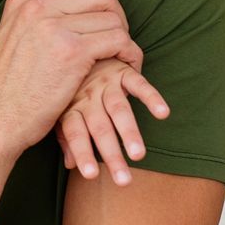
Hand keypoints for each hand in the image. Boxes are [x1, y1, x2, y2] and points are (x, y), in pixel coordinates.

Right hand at [0, 0, 142, 152]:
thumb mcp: (12, 34)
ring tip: (119, 55)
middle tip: (116, 35)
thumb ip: (37, 12)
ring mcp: (55, 27)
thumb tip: (72, 0)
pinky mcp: (73, 53)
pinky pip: (118, 41)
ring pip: (113, 18)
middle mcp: (38, 5)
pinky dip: (129, 53)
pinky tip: (127, 64)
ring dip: (124, 38)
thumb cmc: (6, 84)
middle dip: (118, 14)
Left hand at [57, 58, 170, 185]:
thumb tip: (70, 165)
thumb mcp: (61, 108)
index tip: (90, 175)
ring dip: (129, 133)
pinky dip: (151, 97)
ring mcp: (105, 83)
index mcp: (70, 107)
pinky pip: (138, 84)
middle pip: (99, 128)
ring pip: (119, 110)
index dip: (82, 153)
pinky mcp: (123, 71)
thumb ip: (66, 136)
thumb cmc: (69, 85)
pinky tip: (163, 113)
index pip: (74, 134)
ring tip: (139, 156)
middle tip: (123, 180)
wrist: (76, 44)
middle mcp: (87, 97)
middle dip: (111, 155)